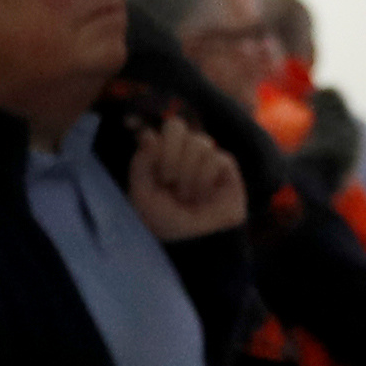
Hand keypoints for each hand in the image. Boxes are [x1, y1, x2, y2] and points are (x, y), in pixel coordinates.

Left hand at [126, 115, 243, 242]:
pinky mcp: (225, 165)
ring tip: (187, 195)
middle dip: (169, 154)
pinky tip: (204, 195)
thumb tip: (149, 135)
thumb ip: (140, 164)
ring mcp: (204, 155)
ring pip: (197, 142)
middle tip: (168, 179)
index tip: (154, 171)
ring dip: (188, 174)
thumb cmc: (165, 218)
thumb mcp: (142, 195)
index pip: (154, 129)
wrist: (193, 239)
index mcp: (160, 152)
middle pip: (175, 125)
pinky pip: (214, 158)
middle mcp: (182, 149)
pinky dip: (204, 179)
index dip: (154, 143)